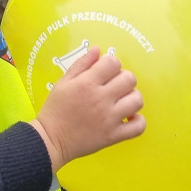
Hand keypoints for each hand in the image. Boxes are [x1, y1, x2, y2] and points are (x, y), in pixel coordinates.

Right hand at [31, 46, 144, 171]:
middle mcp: (101, 99)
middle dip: (124, 78)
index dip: (111, 64)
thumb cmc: (55, 109)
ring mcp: (110, 118)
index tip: (106, 71)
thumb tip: (98, 49)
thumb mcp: (63, 82)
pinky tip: (129, 118)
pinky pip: (138, 126)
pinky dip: (138, 121)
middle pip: (129, 79)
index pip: (113, 63)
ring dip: (132, 98)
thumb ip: (81, 64)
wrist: (51, 140)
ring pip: (137, 100)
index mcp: (87, 83)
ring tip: (122, 101)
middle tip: (114, 86)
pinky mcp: (113, 136)